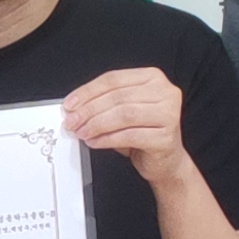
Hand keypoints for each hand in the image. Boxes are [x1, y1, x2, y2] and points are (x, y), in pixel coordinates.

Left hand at [62, 68, 192, 183]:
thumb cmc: (144, 133)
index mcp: (152, 78)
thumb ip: (102, 104)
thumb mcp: (122, 111)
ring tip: (82, 132)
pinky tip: (95, 142)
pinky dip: (107, 139)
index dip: (88, 91)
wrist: (166, 161)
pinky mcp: (166, 137)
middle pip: (117, 96)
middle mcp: (165, 92)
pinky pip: (130, 135)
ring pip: (124, 114)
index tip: (70, 104)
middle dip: (89, 110)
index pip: (113, 79)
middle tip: (72, 121)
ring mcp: (169, 114)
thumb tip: (75, 108)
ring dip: (97, 124)